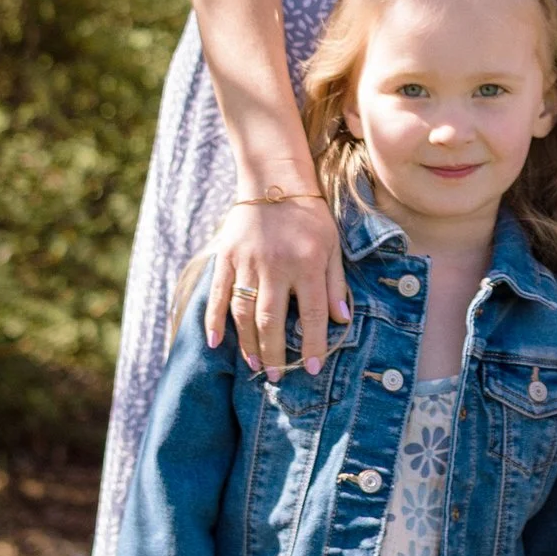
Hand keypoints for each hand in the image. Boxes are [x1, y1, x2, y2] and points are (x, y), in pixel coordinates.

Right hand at [203, 186, 348, 378]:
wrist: (274, 179)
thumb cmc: (310, 216)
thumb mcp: (332, 246)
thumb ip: (335, 283)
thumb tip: (342, 321)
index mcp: (307, 263)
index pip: (312, 313)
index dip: (312, 343)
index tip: (310, 368)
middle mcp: (276, 265)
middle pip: (273, 320)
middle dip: (274, 353)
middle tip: (276, 376)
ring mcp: (247, 261)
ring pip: (244, 312)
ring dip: (247, 343)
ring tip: (254, 365)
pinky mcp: (225, 257)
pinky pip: (217, 294)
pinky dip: (213, 320)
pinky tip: (215, 343)